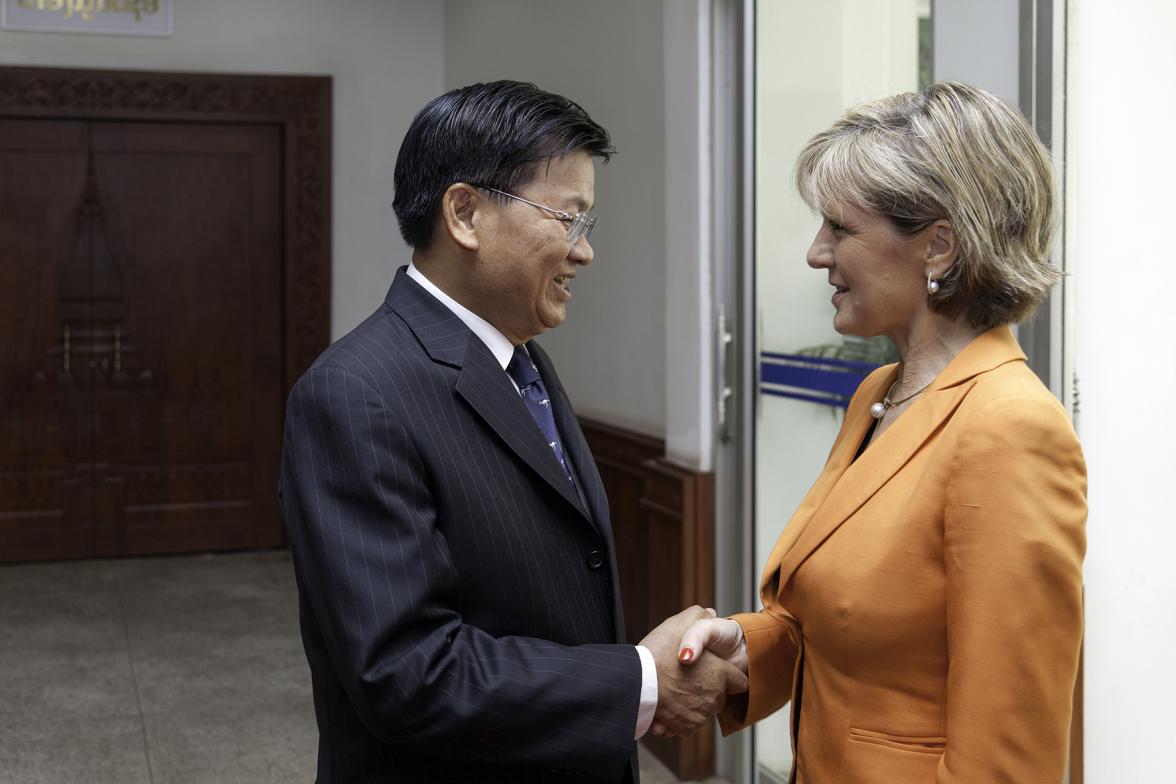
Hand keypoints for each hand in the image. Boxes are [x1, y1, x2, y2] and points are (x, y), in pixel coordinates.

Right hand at [639, 606, 748, 737]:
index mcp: (722, 673)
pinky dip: (679, 718)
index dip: (728, 676)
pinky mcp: (687, 727)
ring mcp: (702, 713)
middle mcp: (716, 696)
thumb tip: (711, 613)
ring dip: (692, 703)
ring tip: (673, 691)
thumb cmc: (661, 650)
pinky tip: (667, 704)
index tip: (714, 672)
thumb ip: (702, 616)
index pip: (739, 682)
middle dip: (707, 690)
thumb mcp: (687, 622)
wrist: (637, 680)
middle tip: (687, 679)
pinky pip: (689, 725)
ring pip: (703, 711)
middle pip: (719, 698)